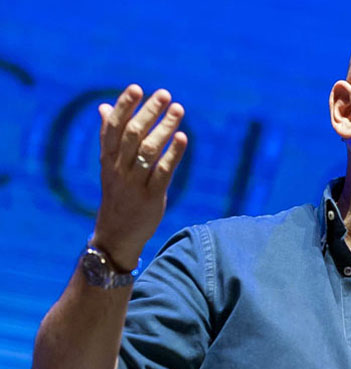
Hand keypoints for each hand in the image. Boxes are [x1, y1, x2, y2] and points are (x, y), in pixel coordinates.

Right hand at [90, 84, 186, 269]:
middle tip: (164, 94)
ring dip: (165, 127)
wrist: (116, 234)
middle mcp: (119, 169)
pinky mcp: (151, 197)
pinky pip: (162, 173)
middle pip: (132, 135)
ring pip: (149, 150)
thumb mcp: (108, 166)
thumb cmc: (117, 194)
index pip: (113, 127)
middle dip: (149, 112)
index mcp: (108, 159)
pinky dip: (173, 154)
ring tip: (178, 109)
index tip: (136, 88)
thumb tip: (104, 106)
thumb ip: (109, 136)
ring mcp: (134, 183)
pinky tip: (183, 138)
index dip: (124, 107)